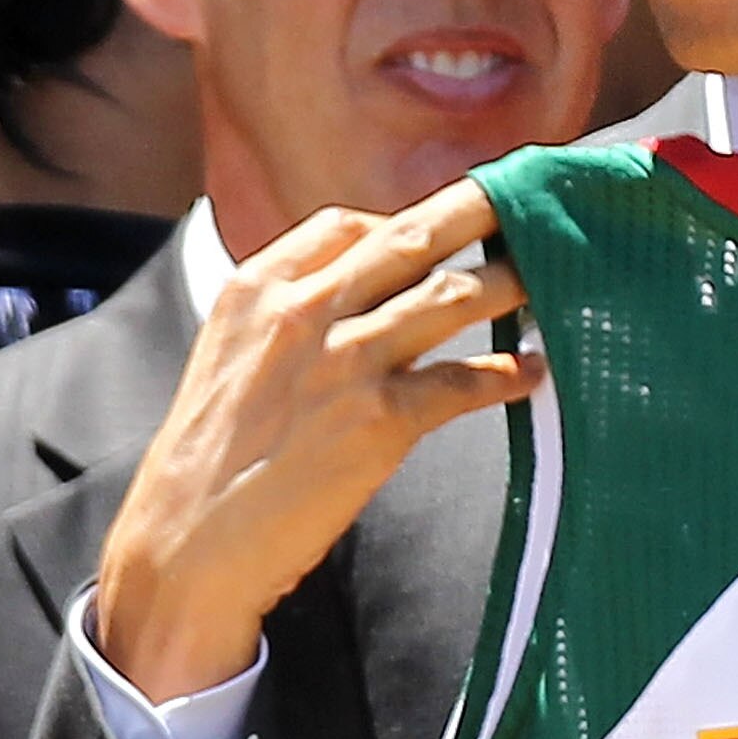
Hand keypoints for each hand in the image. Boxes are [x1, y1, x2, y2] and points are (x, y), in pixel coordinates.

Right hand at [94, 181, 542, 701]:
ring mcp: (345, 362)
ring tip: (550, 278)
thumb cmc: (211, 458)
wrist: (187, 543)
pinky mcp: (380, 421)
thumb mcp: (231, 357)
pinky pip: (463, 383)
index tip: (442, 224)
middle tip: (529, 195)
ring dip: (509, 283)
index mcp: (259, 287)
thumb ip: (288, 318)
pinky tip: (529, 374)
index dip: (404, 220)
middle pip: (411, 237)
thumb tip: (362, 300)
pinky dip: (505, 375)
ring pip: (451, 297)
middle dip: (479, 209)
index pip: (347, 225)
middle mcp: (303, 310)